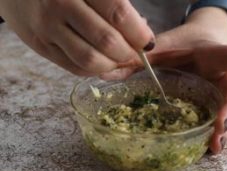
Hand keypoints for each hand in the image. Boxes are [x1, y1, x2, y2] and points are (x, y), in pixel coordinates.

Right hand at [0, 0, 153, 75]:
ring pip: (91, 60)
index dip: (139, 32)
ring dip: (113, 64)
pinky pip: (75, 68)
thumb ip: (115, 4)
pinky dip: (96, 70)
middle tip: (135, 51)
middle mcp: (60, 6)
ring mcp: (48, 29)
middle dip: (129, 52)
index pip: (118, 13)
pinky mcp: (41, 47)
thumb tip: (142, 29)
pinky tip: (102, 61)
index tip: (147, 40)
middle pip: (107, 41)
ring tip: (119, 58)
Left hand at [101, 40, 226, 153]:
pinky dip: (214, 136)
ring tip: (215, 145)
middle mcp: (221, 79)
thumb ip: (141, 57)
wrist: (200, 46)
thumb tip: (106, 72)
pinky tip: (205, 149)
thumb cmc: (184, 46)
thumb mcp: (164, 47)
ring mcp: (219, 97)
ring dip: (225, 131)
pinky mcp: (214, 110)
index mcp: (212, 57)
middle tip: (222, 125)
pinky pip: (218, 124)